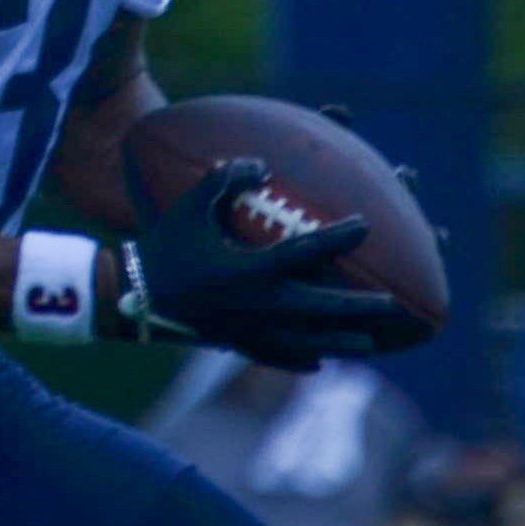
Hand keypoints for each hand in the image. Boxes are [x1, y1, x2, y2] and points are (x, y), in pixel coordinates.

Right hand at [110, 159, 415, 366]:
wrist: (135, 297)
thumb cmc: (165, 246)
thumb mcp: (190, 206)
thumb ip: (225, 181)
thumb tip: (259, 163)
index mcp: (251, 269)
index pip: (306, 253)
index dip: (338, 238)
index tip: (364, 225)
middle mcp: (259, 305)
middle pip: (320, 309)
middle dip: (357, 307)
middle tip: (389, 304)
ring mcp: (252, 331)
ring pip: (309, 342)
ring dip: (341, 343)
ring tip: (369, 344)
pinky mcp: (240, 346)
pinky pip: (280, 358)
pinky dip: (303, 361)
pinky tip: (319, 362)